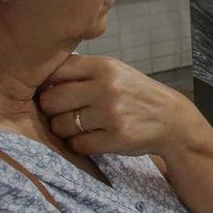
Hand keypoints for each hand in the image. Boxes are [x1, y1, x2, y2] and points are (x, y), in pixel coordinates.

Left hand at [37, 54, 197, 158]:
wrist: (172, 120)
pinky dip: (79, 145)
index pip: (55, 72)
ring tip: (78, 128)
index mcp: (104, 67)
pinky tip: (91, 139)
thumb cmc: (136, 94)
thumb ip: (83, 71)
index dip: (48, 84)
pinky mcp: (117, 139)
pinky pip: (77, 145)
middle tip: (63, 113)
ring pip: (61, 126)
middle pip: (51, 101)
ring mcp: (112, 114)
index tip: (53, 92)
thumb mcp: (116, 72)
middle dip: (52, 110)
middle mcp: (107, 88)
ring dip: (64, 130)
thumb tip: (41, 78)